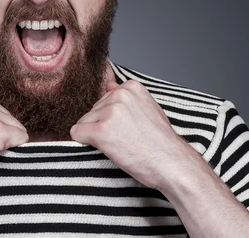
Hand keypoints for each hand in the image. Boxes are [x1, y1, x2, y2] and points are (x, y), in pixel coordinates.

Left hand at [70, 80, 191, 189]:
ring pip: (84, 122)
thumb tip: (108, 84)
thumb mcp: (148, 108)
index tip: (129, 128)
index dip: (112, 118)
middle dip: (103, 126)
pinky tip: (106, 148)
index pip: (104, 99)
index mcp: (130, 87)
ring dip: (97, 136)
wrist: (171, 163)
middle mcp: (119, 94)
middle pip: (92, 110)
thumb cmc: (160, 141)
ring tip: (122, 144)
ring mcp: (109, 112)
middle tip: (127, 138)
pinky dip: (84, 142)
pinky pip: (77, 133)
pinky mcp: (100, 130)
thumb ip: (127, 97)